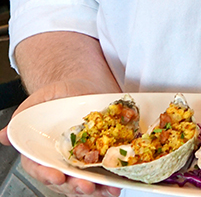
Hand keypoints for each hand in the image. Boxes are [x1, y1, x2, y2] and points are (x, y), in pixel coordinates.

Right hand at [0, 79, 120, 195]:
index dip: (47, 175)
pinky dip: (110, 181)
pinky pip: (103, 174)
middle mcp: (60, 160)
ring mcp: (80, 161)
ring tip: (106, 189)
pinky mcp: (99, 157)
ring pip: (84, 182)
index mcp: (41, 151)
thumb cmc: (59, 94)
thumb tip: (4, 134)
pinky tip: (117, 184)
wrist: (84, 86)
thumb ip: (24, 115)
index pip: (40, 168)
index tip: (56, 177)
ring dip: (95, 189)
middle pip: (64, 181)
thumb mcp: (41, 99)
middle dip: (75, 186)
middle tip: (85, 185)